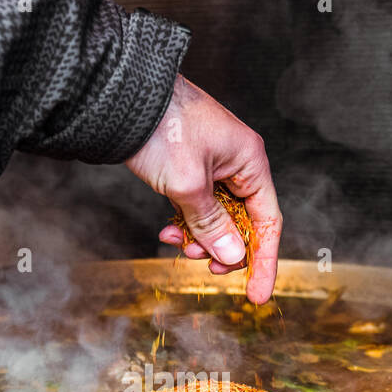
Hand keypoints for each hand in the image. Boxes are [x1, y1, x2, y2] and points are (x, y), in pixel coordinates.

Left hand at [126, 75, 281, 303]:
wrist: (124, 95)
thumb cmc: (161, 128)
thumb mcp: (188, 185)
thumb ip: (212, 224)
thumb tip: (233, 256)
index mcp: (250, 161)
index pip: (268, 222)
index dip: (264, 261)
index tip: (257, 295)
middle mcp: (237, 163)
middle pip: (243, 223)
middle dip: (223, 249)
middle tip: (202, 266)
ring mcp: (214, 165)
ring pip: (217, 217)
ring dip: (199, 237)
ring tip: (177, 243)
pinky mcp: (190, 167)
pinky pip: (197, 206)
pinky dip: (185, 222)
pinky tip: (168, 230)